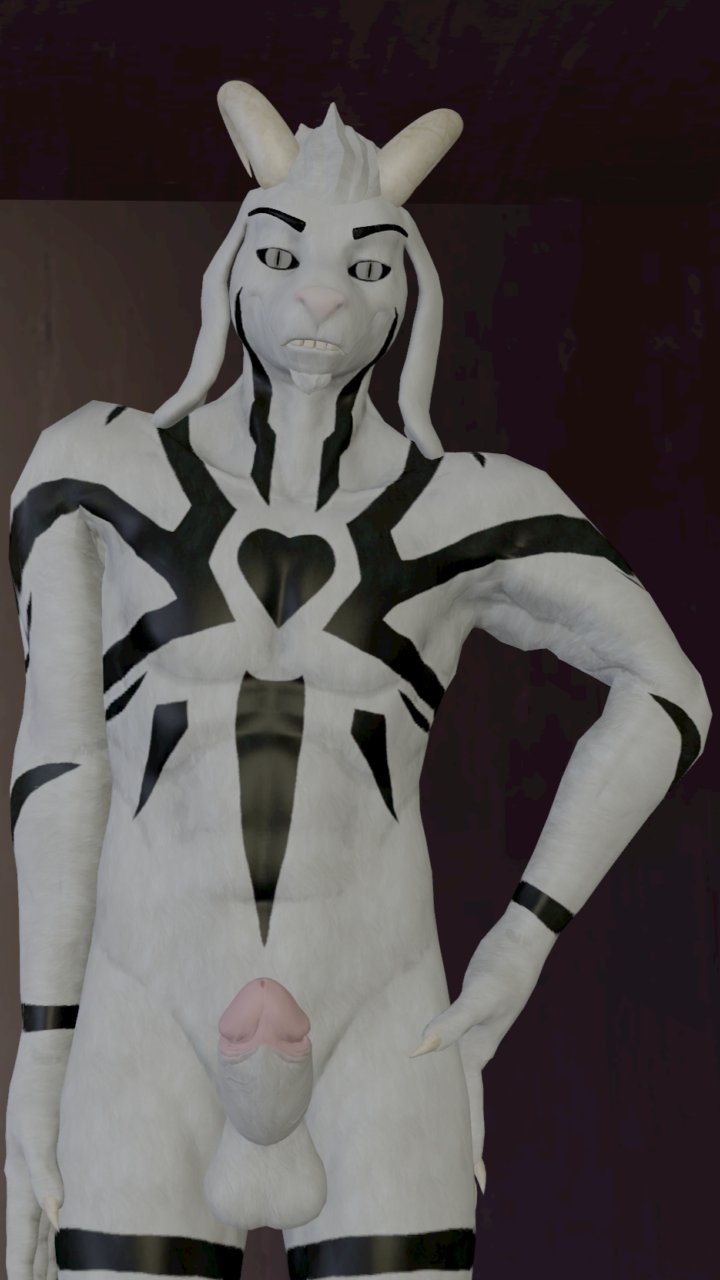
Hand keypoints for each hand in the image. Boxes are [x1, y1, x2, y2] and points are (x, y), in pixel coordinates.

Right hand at [5, 1030, 71, 1279]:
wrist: (55, 1051)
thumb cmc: (41, 1088)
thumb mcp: (38, 1129)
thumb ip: (44, 1173)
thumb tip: (58, 1215)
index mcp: (20, 1179)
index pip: (20, 1239)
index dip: (23, 1270)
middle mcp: (34, 1180)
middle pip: (37, 1239)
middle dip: (43, 1270)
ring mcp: (50, 1169)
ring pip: (53, 1225)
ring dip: (58, 1253)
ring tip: (73, 1277)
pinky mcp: (67, 1155)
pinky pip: (68, 1200)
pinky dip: (72, 1224)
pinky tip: (83, 1234)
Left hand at [409, 902, 557, 1189]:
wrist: (522, 939)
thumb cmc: (503, 967)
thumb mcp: (479, 997)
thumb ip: (450, 1024)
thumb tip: (418, 1051)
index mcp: (476, 1054)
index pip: (470, 1112)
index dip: (470, 1148)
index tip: (474, 1187)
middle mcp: (474, 1048)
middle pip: (464, 1104)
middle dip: (460, 1139)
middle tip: (453, 1175)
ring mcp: (472, 1032)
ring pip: (454, 1079)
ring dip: (449, 1103)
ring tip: (435, 1126)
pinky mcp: (466, 1012)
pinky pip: (448, 1046)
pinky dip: (438, 1058)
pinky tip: (430, 1060)